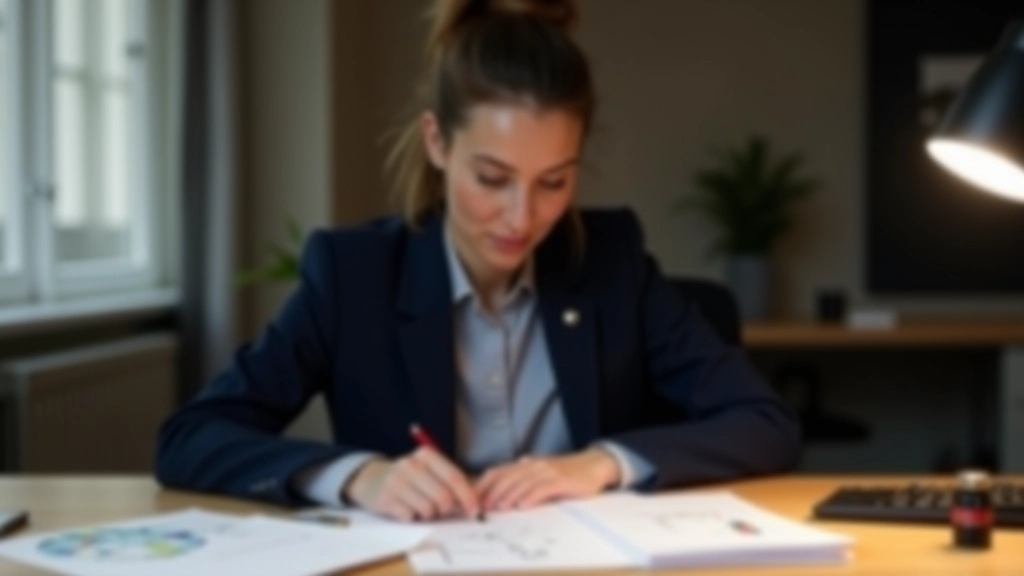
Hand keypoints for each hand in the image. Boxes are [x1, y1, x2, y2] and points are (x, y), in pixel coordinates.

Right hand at [342, 447, 478, 521]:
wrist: (372, 478)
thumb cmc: (410, 477)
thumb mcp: (429, 470)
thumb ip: (450, 482)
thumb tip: (474, 503)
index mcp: (426, 455)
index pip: (454, 477)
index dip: (467, 496)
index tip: (474, 510)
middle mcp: (411, 465)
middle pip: (443, 497)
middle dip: (447, 509)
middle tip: (443, 510)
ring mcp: (396, 481)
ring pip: (428, 509)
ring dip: (429, 514)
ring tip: (422, 506)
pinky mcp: (385, 499)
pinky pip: (411, 517)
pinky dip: (413, 517)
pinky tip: (407, 508)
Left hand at [475, 448, 620, 511]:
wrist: (592, 465)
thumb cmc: (564, 474)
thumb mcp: (540, 474)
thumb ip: (522, 481)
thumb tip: (498, 497)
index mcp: (525, 464)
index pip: (498, 472)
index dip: (483, 485)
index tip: (472, 499)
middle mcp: (533, 465)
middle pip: (507, 477)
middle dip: (492, 493)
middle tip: (482, 507)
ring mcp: (547, 471)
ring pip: (523, 483)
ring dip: (509, 495)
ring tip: (498, 507)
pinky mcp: (561, 480)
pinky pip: (543, 488)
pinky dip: (531, 497)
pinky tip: (523, 505)